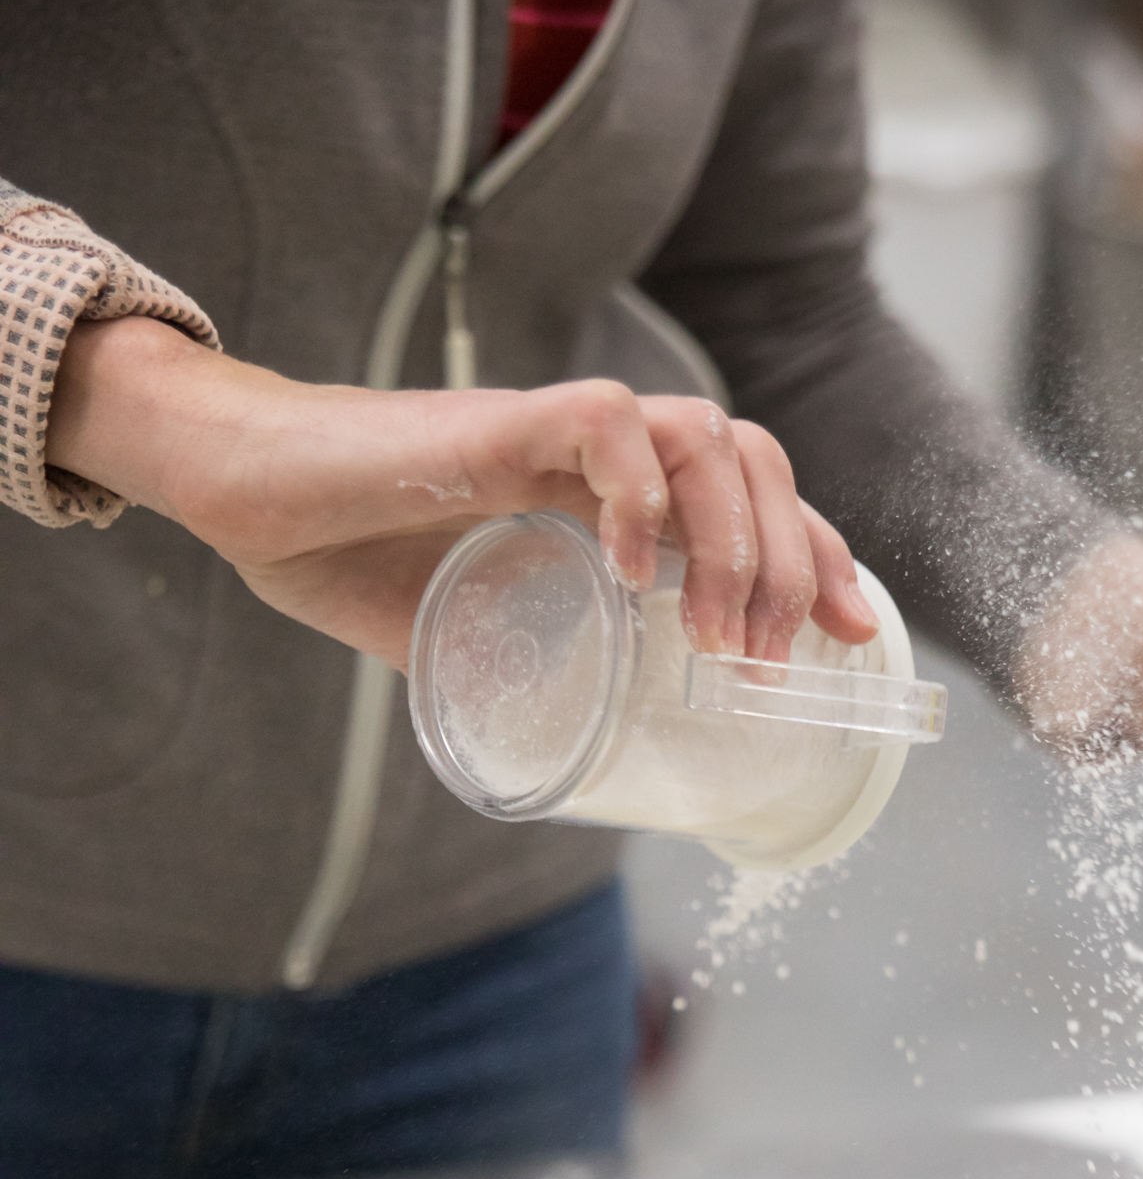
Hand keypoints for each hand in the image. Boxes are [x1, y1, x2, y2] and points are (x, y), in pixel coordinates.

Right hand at [46, 318, 877, 669]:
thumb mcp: (473, 636)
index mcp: (614, 498)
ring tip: (712, 633)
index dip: (815, 558)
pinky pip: (608, 423)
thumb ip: (529, 669)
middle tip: (766, 661)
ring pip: (707, 435)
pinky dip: (641, 495)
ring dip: (732, 540)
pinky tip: (631, 570)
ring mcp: (559, 431)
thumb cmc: (354, 557)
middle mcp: (605, 456)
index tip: (850, 636)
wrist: (255, 502)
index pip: (754, 502)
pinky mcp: (503, 420)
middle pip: (755, 463)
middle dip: (789, 564)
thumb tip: (577, 758)